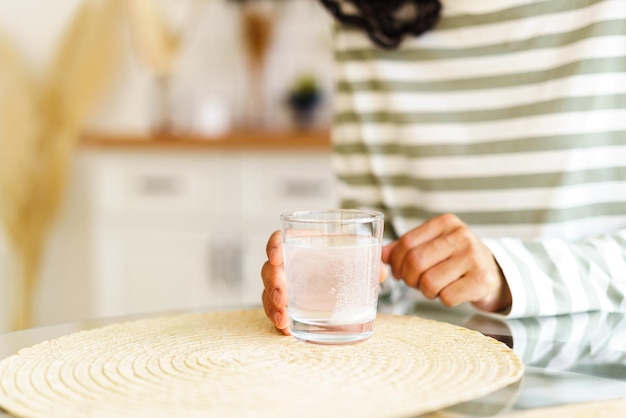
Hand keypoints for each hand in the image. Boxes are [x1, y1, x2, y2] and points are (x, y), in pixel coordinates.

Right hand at [261, 230, 388, 333]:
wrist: (346, 282)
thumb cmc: (346, 262)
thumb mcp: (359, 258)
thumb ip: (370, 261)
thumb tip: (382, 271)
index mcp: (302, 245)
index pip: (280, 240)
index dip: (274, 246)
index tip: (276, 257)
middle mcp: (289, 264)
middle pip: (270, 269)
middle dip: (273, 284)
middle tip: (283, 298)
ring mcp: (285, 285)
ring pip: (268, 293)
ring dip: (272, 307)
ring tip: (283, 320)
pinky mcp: (287, 305)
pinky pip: (276, 311)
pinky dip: (279, 321)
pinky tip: (286, 330)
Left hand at [381, 214, 510, 312]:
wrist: (494, 273)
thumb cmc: (456, 260)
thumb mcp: (433, 246)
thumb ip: (405, 248)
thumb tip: (380, 255)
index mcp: (445, 223)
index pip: (406, 243)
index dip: (396, 263)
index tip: (399, 272)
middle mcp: (461, 235)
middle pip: (415, 262)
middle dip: (409, 279)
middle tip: (415, 283)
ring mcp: (474, 256)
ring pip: (429, 282)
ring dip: (427, 291)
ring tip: (436, 286)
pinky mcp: (482, 279)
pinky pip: (447, 297)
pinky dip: (444, 300)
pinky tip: (452, 291)